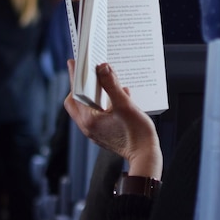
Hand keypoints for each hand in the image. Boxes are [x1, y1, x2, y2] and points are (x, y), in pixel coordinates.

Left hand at [64, 60, 162, 178]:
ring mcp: (94, 131)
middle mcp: (87, 127)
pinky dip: (102, 103)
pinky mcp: (102, 133)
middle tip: (87, 72)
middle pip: (76, 101)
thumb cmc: (137, 134)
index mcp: (88, 120)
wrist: (146, 156)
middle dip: (81, 86)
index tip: (73, 62)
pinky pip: (97, 114)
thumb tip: (103, 67)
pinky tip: (117, 96)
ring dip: (93, 94)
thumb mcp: (125, 105)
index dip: (74, 76)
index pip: (75, 93)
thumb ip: (112, 85)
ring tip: (102, 80)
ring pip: (86, 107)